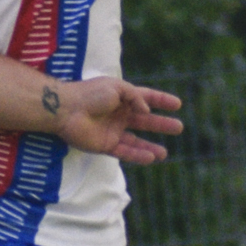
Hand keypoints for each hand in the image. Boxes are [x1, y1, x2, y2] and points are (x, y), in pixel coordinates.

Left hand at [46, 78, 182, 163]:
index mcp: (121, 97)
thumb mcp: (117, 88)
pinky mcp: (104, 145)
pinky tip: (150, 158)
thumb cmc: (90, 94)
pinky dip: (137, 155)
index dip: (161, 100)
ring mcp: (112, 130)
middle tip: (179, 127)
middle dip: (161, 124)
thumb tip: (146, 110)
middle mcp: (118, 114)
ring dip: (150, 146)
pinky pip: (124, 152)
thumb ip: (135, 97)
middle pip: (144, 120)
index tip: (177, 104)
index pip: (146, 97)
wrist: (66, 110)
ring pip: (136, 141)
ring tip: (165, 153)